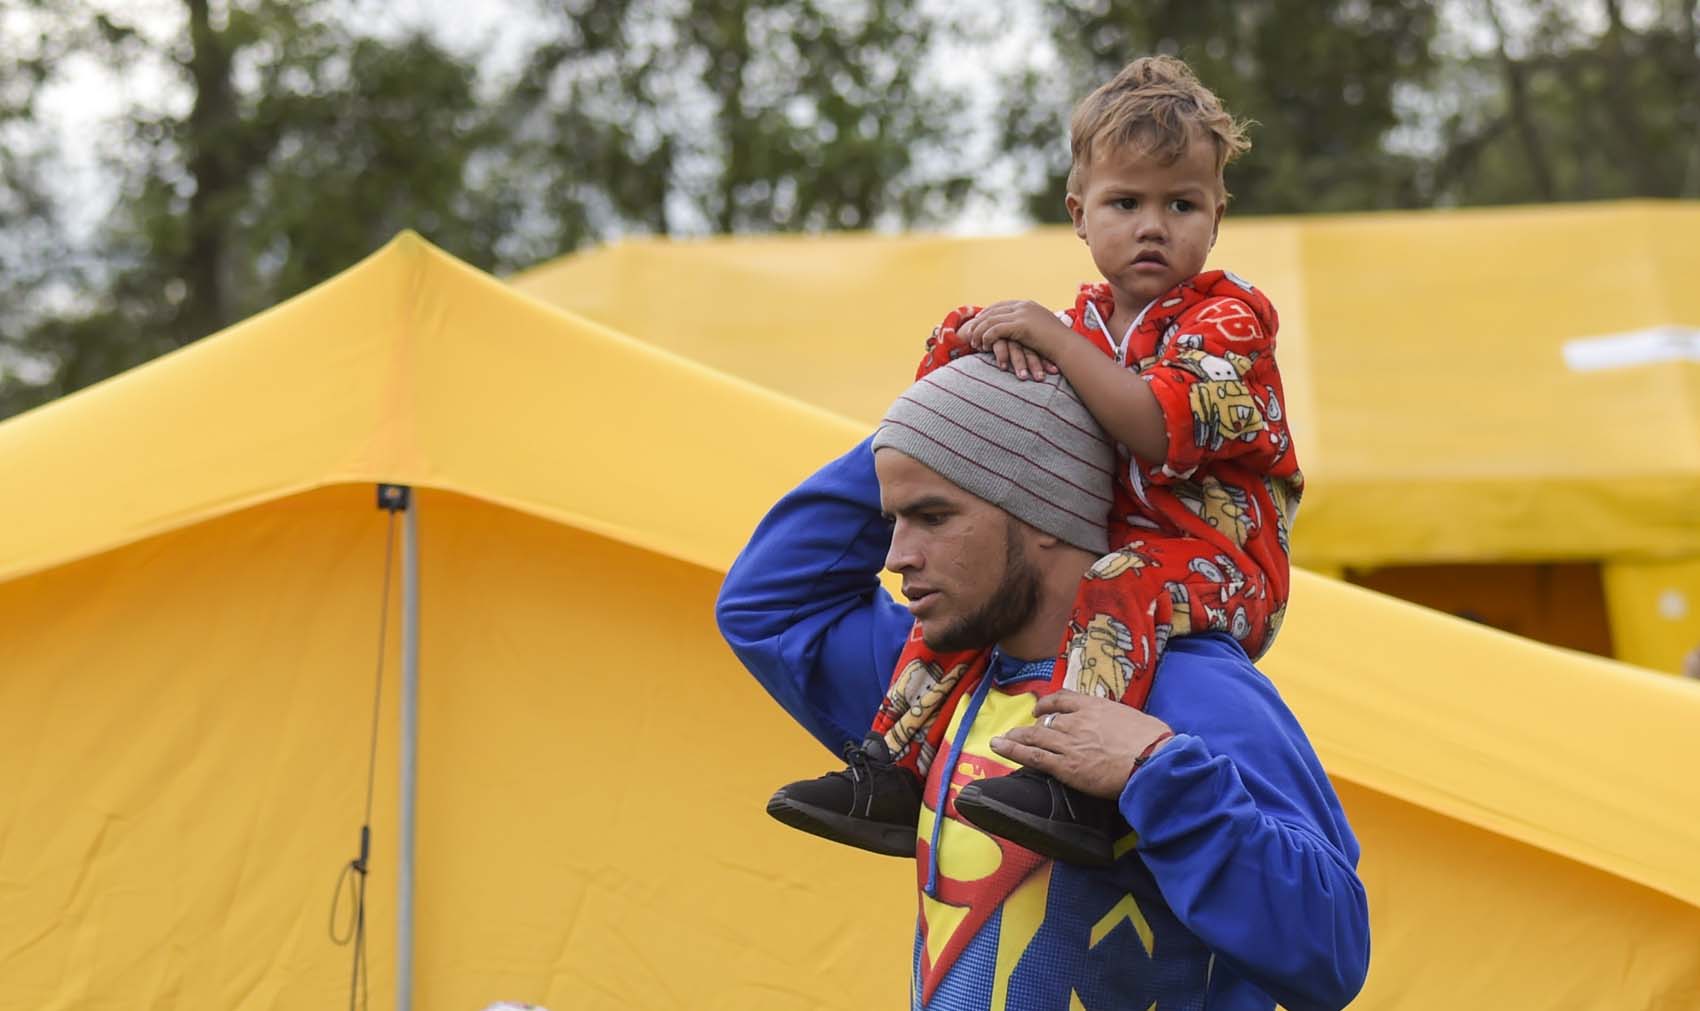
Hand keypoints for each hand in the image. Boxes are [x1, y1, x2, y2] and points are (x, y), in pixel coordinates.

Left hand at [958, 300, 1072, 379]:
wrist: (1067, 346)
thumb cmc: (1057, 343)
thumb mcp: (1041, 330)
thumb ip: (1029, 327)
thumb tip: (1021, 332)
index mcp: (1027, 305)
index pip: (999, 306)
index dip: (985, 315)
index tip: (976, 326)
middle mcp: (1023, 306)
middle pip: (992, 311)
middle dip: (978, 323)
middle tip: (969, 336)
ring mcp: (1022, 314)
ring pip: (991, 320)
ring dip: (979, 332)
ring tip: (974, 344)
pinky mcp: (1020, 325)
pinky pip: (995, 330)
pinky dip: (987, 337)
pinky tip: (983, 346)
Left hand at [989, 690, 1173, 798]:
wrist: (1152, 760)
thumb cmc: (1153, 741)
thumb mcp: (1133, 719)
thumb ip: (1117, 720)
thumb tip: (1118, 726)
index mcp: (1095, 706)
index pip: (1064, 699)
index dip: (1048, 704)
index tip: (1042, 709)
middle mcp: (1077, 720)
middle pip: (1047, 720)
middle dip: (1032, 727)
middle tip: (1020, 732)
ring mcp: (1069, 742)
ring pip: (1034, 737)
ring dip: (1015, 738)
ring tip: (1000, 740)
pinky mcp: (1065, 765)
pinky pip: (1033, 756)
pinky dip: (1012, 751)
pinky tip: (998, 747)